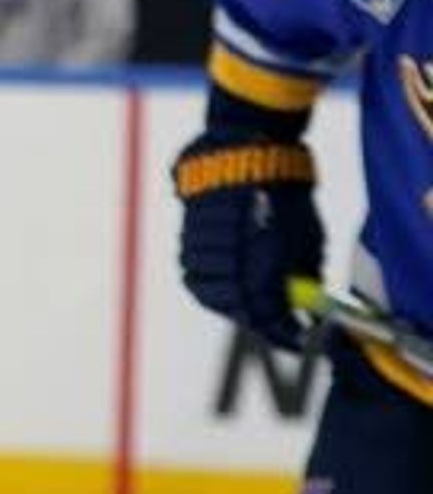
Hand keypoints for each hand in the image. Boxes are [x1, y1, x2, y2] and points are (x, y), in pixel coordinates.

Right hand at [173, 127, 322, 340]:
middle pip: (241, 312)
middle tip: (276, 321)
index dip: (285, 332)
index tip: (297, 338)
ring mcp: (205, 256)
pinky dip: (212, 282)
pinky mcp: (187, 246)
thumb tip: (303, 301)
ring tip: (248, 298)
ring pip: (215, 297)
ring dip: (233, 301)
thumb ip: (302, 273)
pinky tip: (225, 275)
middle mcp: (230, 265)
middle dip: (260, 319)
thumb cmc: (284, 194)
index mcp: (263, 266)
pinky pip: (196, 277)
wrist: (243, 155)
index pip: (271, 316)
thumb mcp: (306, 236)